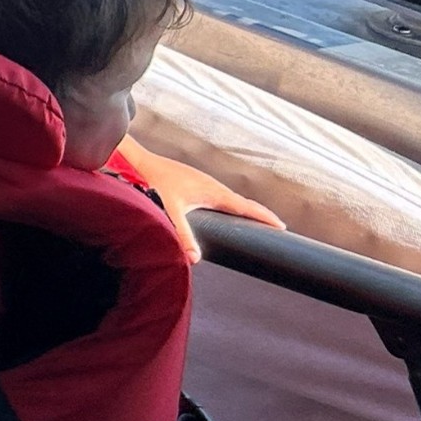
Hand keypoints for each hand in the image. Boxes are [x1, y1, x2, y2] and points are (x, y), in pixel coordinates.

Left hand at [118, 142, 283, 261]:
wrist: (139, 161)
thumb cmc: (153, 182)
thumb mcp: (170, 211)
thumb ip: (183, 235)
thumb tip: (195, 258)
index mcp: (214, 192)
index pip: (246, 207)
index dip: (264, 218)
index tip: (281, 228)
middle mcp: (213, 186)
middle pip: (243, 203)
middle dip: (260, 215)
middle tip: (276, 227)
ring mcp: (205, 183)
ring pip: (231, 199)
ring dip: (246, 209)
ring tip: (256, 221)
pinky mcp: (195, 183)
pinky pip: (220, 196)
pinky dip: (231, 205)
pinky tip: (225, 212)